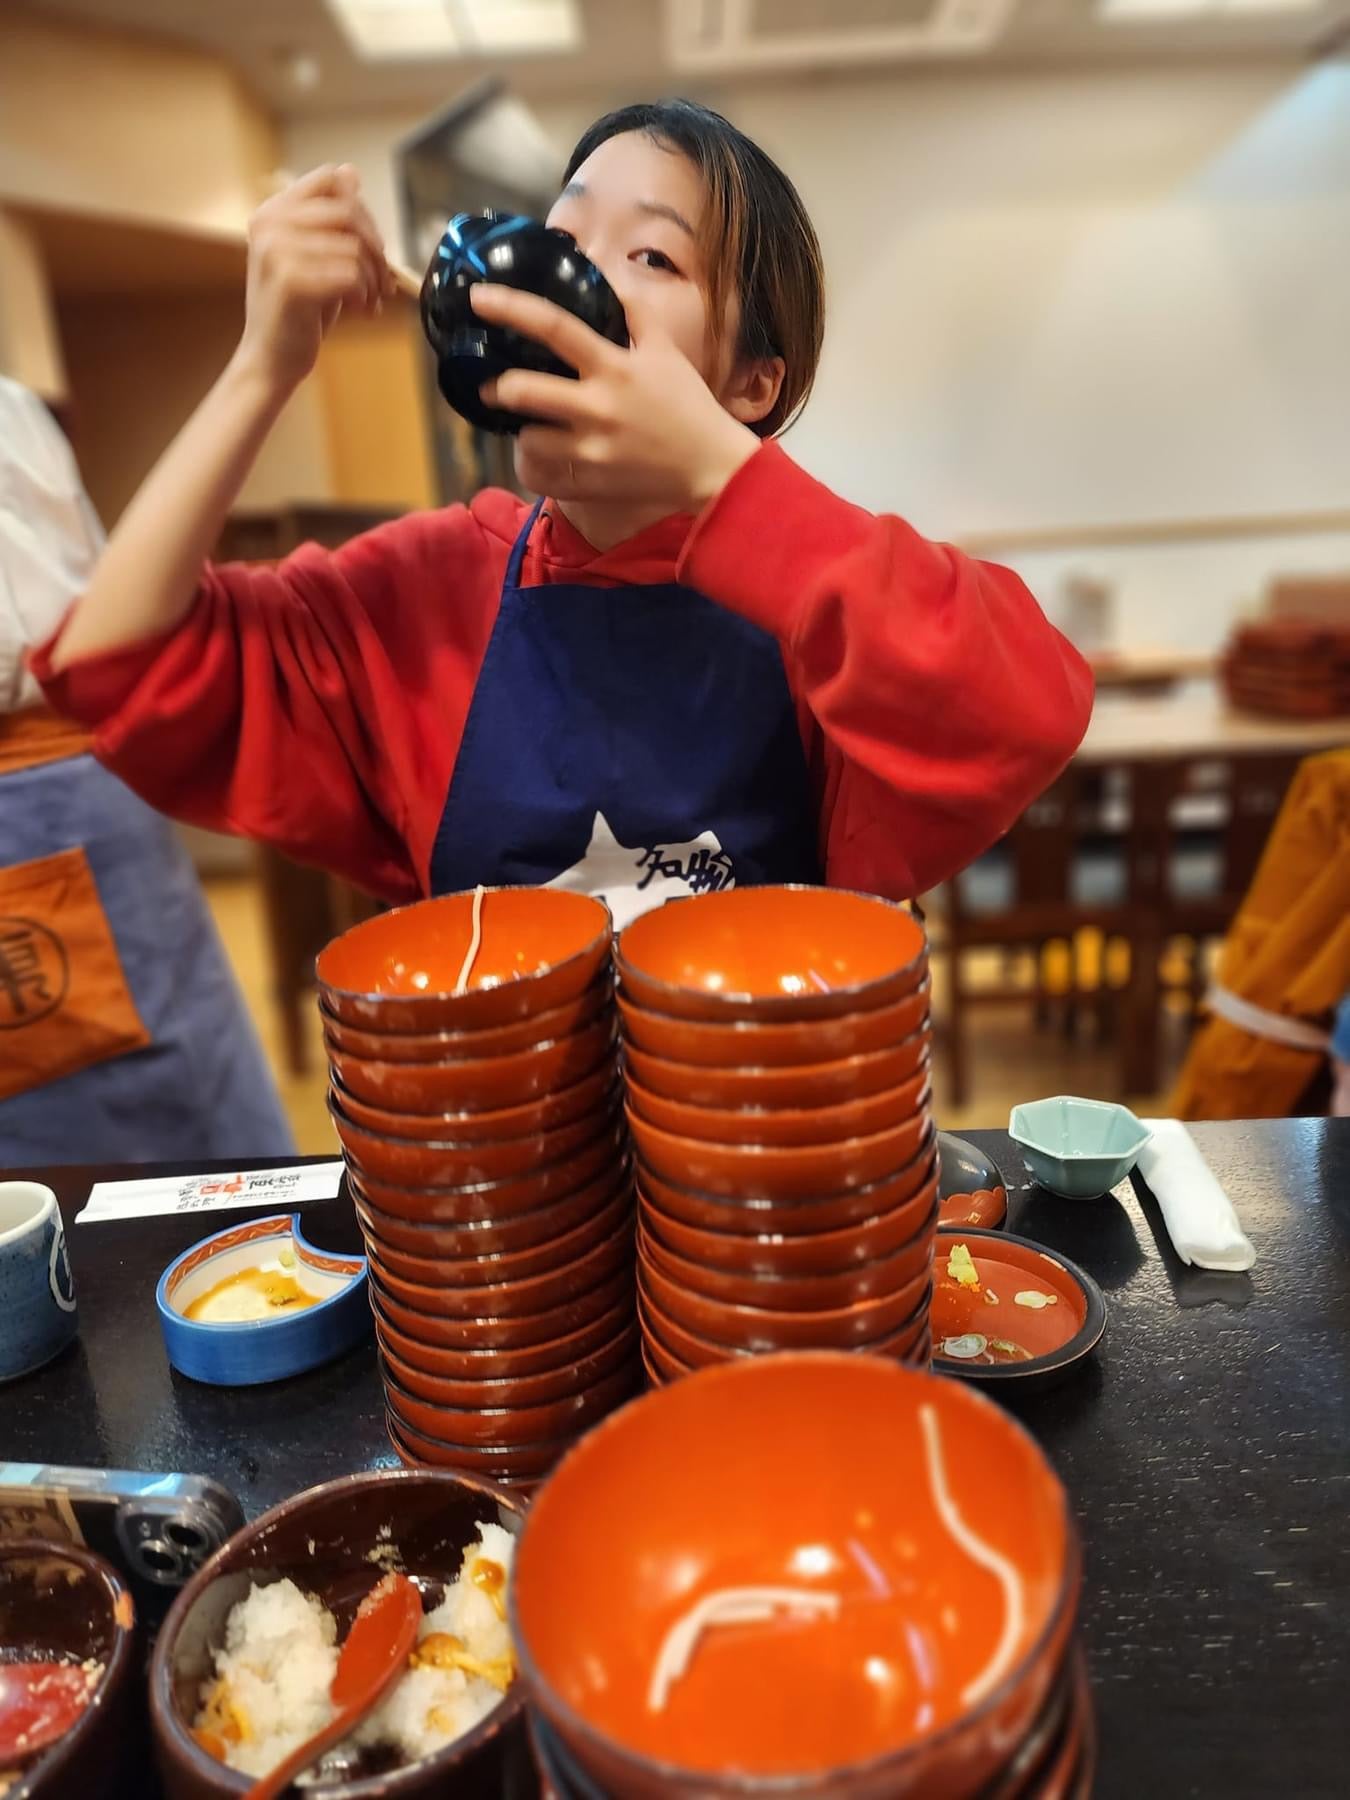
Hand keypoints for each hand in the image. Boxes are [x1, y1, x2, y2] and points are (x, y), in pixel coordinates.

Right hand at [235, 166, 393, 396]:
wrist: (271, 359)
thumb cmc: (298, 311)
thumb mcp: (316, 256)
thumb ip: (331, 218)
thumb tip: (351, 173)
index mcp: (272, 212)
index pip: (330, 179)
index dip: (361, 208)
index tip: (371, 244)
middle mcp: (270, 224)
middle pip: (348, 211)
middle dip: (376, 247)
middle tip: (383, 281)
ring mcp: (277, 251)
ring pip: (354, 246)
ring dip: (374, 278)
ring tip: (370, 301)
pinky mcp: (291, 281)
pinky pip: (351, 274)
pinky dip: (365, 294)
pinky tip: (361, 311)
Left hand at [470, 286, 759, 511]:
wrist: (712, 466)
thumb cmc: (688, 405)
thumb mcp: (666, 351)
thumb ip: (635, 312)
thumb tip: (610, 277)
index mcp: (614, 367)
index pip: (555, 327)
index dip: (512, 308)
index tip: (479, 298)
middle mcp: (598, 408)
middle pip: (525, 390)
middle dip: (498, 387)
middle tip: (493, 386)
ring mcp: (592, 450)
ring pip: (528, 439)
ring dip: (520, 430)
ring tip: (526, 425)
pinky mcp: (591, 484)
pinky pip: (541, 475)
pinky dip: (534, 464)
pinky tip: (541, 456)